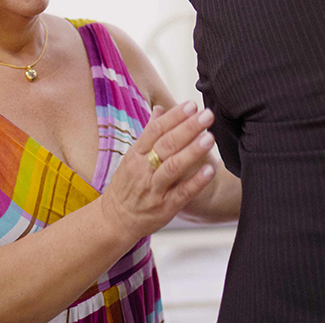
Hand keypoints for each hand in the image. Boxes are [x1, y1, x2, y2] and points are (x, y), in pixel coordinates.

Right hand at [97, 102, 216, 242]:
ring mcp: (154, 189)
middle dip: (188, 128)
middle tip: (207, 115)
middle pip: (166, 145)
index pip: (156, 130)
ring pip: (173, 167)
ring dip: (192, 152)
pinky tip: (210, 170)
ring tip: (210, 138)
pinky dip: (196, 182)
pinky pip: (182, 193)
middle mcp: (144, 169)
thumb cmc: (127, 184)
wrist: (114, 220)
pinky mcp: (165, 208)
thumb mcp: (132, 156)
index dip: (174, 116)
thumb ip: (149, 133)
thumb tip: (160, 109)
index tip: (192, 104)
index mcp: (136, 154)